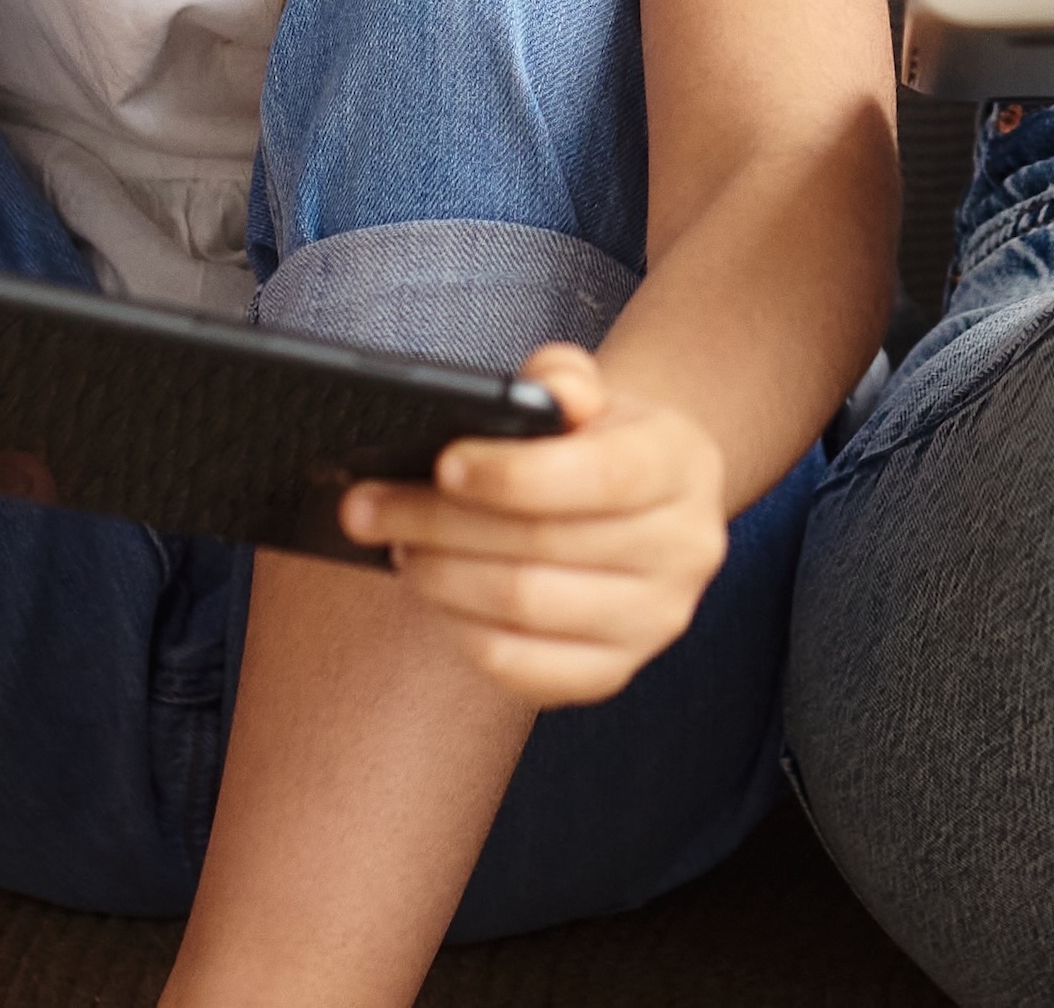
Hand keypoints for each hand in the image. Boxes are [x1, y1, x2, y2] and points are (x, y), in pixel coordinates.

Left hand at [336, 346, 728, 708]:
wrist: (639, 509)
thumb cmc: (597, 443)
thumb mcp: (592, 396)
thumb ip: (564, 379)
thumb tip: (544, 394)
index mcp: (684, 465)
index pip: (602, 475)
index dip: (514, 474)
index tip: (442, 464)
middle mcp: (685, 550)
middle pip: (544, 544)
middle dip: (440, 523)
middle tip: (367, 506)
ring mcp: (654, 621)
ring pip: (525, 607)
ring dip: (441, 576)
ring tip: (396, 546)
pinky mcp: (612, 673)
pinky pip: (521, 667)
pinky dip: (460, 630)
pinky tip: (432, 593)